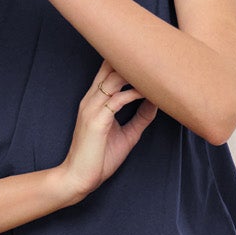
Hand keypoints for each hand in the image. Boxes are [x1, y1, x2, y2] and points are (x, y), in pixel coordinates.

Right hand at [59, 59, 157, 201]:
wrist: (79, 178)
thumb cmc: (100, 159)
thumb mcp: (127, 135)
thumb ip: (140, 118)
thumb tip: (156, 103)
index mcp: (95, 101)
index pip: (107, 70)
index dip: (125, 59)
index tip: (148, 57)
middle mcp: (91, 100)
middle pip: (109, 67)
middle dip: (131, 59)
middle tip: (155, 56)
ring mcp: (92, 109)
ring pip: (113, 79)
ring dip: (134, 74)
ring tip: (154, 71)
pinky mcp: (96, 121)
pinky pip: (117, 100)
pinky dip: (133, 94)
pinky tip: (147, 94)